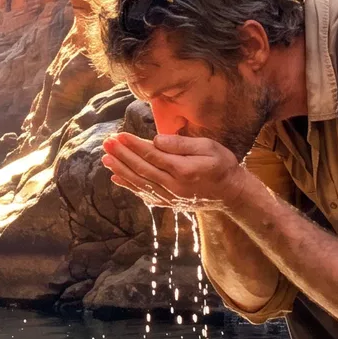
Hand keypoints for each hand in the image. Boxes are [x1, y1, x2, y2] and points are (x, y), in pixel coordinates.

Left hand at [100, 132, 245, 210]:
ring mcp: (169, 196)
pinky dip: (128, 186)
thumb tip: (156, 139)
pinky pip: (144, 194)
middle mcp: (173, 186)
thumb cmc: (222, 165)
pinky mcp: (168, 202)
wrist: (231, 194)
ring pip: (139, 182)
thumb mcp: (208, 147)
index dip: (133, 145)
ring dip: (120, 170)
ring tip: (105, 158)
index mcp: (183, 170)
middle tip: (106, 143)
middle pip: (141, 168)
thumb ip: (181, 144)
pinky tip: (116, 178)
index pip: (152, 155)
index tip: (119, 135)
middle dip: (122, 155)